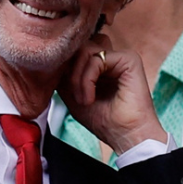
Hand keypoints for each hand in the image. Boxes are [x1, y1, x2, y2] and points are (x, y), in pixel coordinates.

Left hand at [57, 35, 166, 154]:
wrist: (127, 137)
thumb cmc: (105, 122)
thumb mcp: (74, 96)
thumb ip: (64, 76)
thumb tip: (53, 61)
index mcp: (99, 66)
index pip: (75, 51)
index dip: (64, 68)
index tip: (63, 90)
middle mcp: (110, 59)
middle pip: (79, 46)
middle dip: (69, 70)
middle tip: (72, 96)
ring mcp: (119, 57)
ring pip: (85, 48)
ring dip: (77, 76)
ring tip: (82, 99)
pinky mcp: (129, 59)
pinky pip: (97, 58)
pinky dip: (87, 79)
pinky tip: (90, 98)